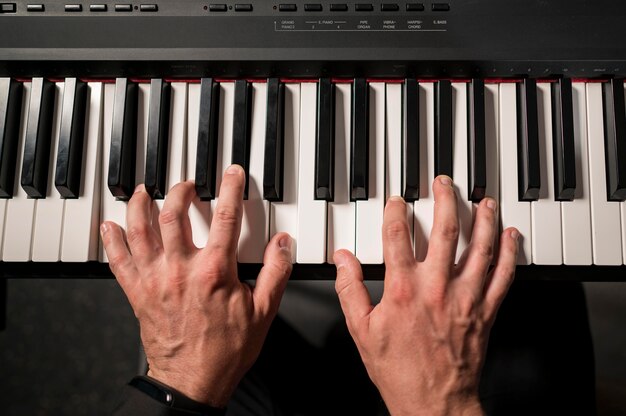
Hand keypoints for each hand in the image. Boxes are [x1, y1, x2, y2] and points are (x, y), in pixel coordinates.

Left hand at [100, 165, 292, 407]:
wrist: (193, 381)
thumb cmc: (225, 350)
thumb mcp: (263, 311)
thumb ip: (275, 272)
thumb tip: (283, 243)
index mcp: (214, 271)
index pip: (225, 216)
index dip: (230, 188)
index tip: (232, 174)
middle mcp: (180, 269)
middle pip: (173, 214)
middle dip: (180, 190)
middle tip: (187, 183)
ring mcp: (155, 280)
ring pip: (140, 230)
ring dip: (140, 205)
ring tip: (145, 191)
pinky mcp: (137, 293)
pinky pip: (118, 261)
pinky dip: (111, 240)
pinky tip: (110, 226)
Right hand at [334, 176, 518, 415]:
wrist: (433, 402)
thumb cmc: (398, 369)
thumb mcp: (361, 330)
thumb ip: (349, 289)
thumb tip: (342, 260)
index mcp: (403, 289)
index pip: (397, 236)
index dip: (396, 211)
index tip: (397, 200)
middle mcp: (436, 287)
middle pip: (445, 230)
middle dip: (445, 199)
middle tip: (444, 183)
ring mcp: (465, 297)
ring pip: (479, 248)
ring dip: (483, 219)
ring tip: (484, 200)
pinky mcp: (486, 311)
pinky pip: (504, 276)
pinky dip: (509, 253)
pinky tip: (510, 236)